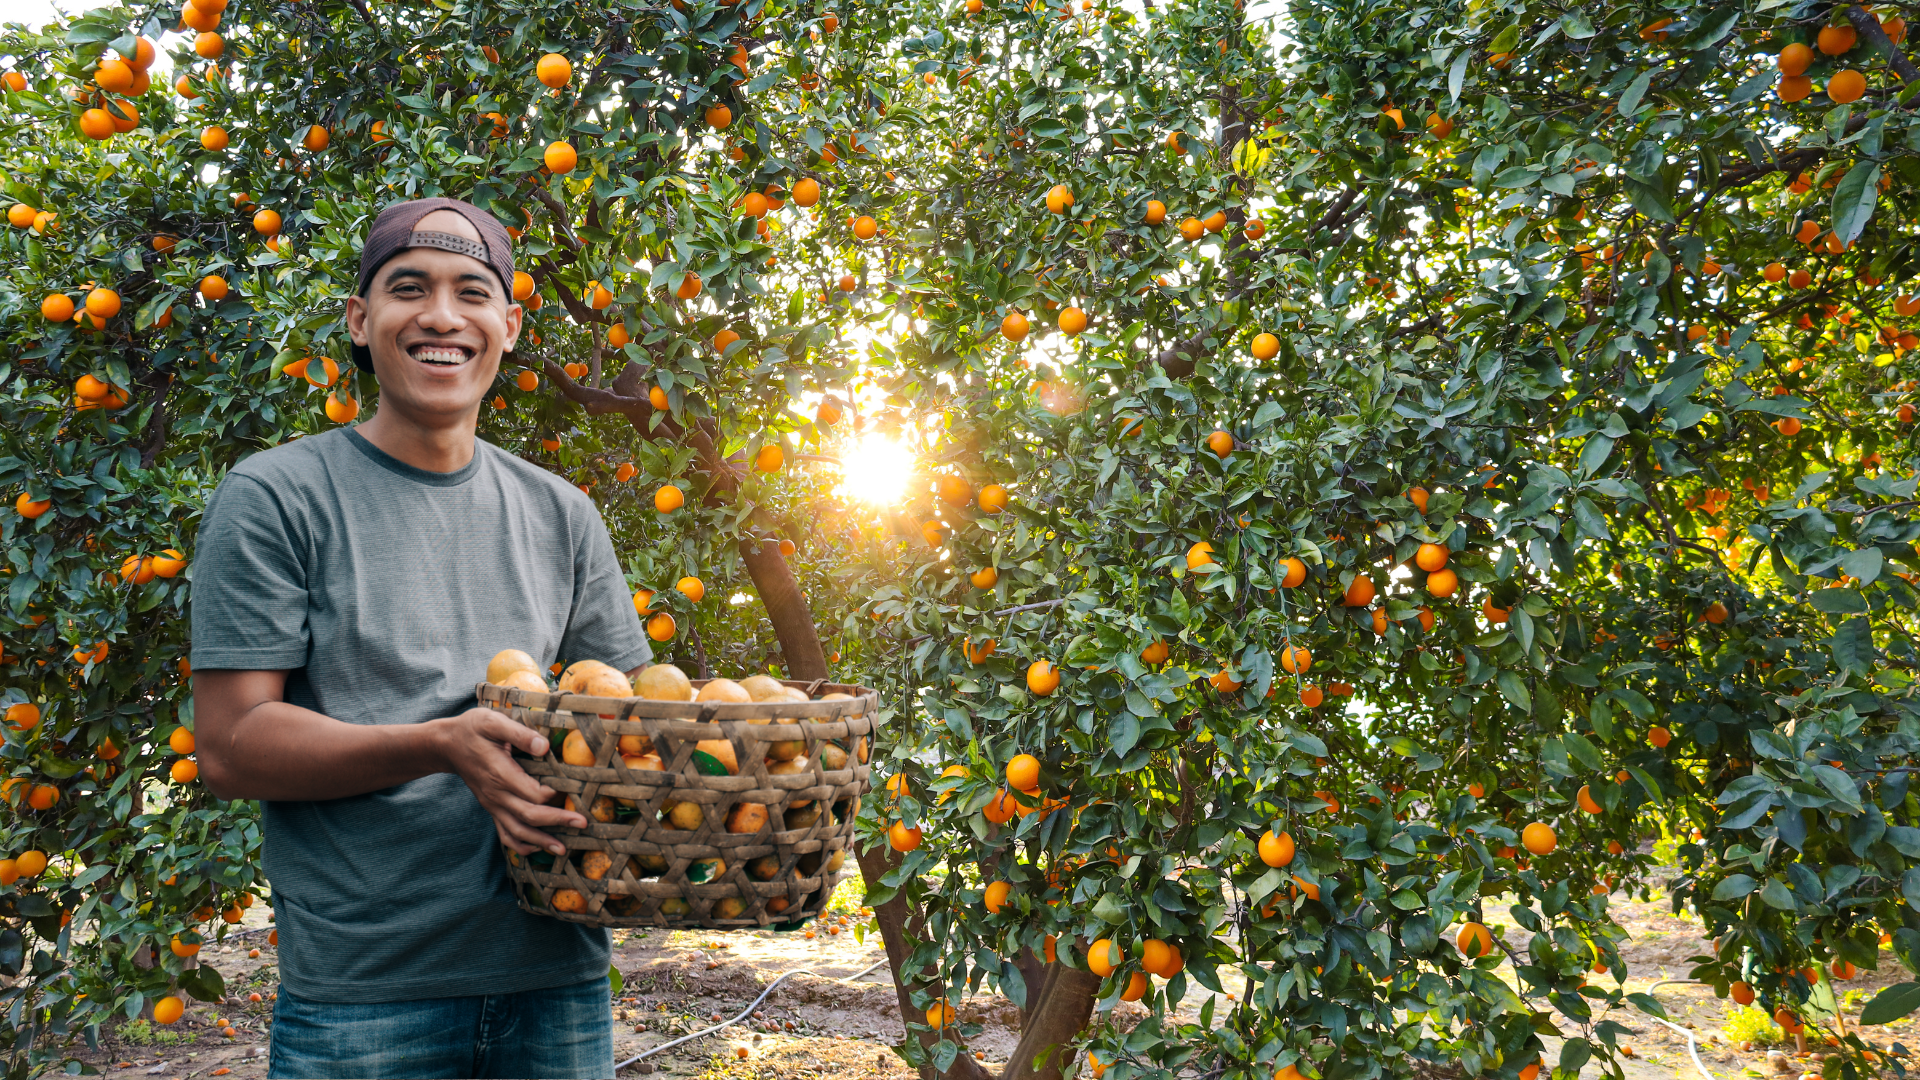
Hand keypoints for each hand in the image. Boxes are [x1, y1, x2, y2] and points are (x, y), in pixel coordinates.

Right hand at [431, 708, 584, 855]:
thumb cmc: (472, 730)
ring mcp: (492, 804)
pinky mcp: (491, 808)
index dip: (554, 794)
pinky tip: (535, 849)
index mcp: (500, 773)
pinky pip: (504, 833)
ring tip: (562, 850)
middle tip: (582, 823)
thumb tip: (544, 746)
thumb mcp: (492, 721)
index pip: (533, 793)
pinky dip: (520, 845)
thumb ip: (518, 733)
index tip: (574, 789)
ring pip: (517, 831)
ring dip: (541, 842)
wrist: (446, 745)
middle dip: (558, 821)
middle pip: (530, 816)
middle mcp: (496, 794)